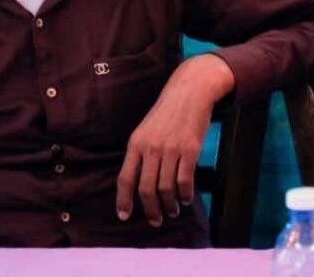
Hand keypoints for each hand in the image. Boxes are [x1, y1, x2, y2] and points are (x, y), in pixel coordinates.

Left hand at [115, 53, 234, 226]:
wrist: (190, 92)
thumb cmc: (167, 113)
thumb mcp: (146, 130)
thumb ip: (140, 154)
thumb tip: (137, 183)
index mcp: (136, 144)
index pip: (125, 178)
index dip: (123, 200)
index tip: (124, 215)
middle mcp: (151, 148)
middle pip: (146, 189)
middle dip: (151, 210)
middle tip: (156, 220)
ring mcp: (171, 149)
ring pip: (166, 188)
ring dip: (170, 205)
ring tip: (173, 210)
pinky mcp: (190, 149)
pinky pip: (185, 180)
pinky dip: (185, 194)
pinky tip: (187, 198)